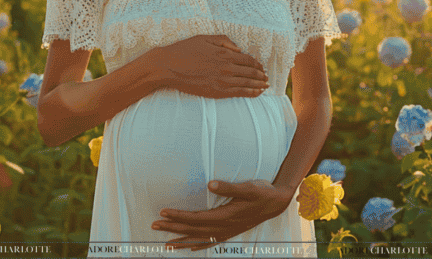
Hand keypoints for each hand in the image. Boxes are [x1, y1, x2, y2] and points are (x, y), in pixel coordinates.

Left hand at [152, 179, 294, 250]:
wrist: (276, 203)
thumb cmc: (261, 192)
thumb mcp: (248, 187)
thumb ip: (229, 187)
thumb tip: (210, 184)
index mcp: (225, 216)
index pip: (196, 218)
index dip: (178, 216)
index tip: (163, 212)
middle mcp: (224, 228)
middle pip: (193, 230)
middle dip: (173, 228)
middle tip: (154, 225)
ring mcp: (226, 232)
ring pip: (199, 239)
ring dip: (181, 240)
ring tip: (165, 243)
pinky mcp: (229, 233)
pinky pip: (209, 243)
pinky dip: (197, 246)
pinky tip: (189, 248)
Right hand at [153, 35, 268, 98]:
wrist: (168, 67)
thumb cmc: (184, 50)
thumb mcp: (205, 38)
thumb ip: (224, 41)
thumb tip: (239, 49)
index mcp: (225, 54)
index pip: (248, 60)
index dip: (257, 64)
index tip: (261, 67)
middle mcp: (227, 67)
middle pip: (251, 72)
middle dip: (261, 75)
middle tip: (267, 78)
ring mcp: (223, 81)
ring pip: (247, 83)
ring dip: (259, 85)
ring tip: (265, 86)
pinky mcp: (217, 91)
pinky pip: (239, 93)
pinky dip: (251, 93)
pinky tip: (257, 93)